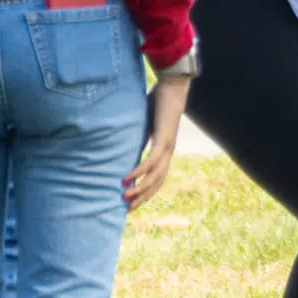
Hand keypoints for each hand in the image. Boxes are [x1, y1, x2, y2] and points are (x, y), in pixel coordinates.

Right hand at [123, 75, 189, 208]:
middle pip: (158, 182)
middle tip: (128, 209)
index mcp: (165, 150)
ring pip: (155, 176)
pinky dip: (140, 171)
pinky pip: (151, 161)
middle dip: (143, 197)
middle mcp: (168, 152)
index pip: (158, 176)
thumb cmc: (158, 104)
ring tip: (125, 198)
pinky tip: (128, 179)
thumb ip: (140, 137)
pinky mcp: (163, 139)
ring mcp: (168, 147)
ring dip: (140, 189)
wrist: (173, 88)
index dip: (147, 190)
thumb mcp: (145, 125)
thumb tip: (126, 144)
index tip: (134, 202)